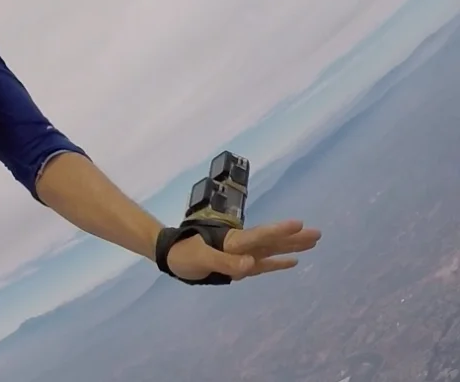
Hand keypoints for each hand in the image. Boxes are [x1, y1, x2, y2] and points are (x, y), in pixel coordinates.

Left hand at [166, 219, 321, 282]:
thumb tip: (250, 265)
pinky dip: (277, 262)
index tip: (299, 223)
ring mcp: (242, 254)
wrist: (171, 256)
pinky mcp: (240, 264)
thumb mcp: (201, 259)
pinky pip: (263, 263)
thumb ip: (224, 262)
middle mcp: (242, 246)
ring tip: (313, 241)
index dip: (279, 230)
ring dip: (291, 246)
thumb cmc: (183, 255)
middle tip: (318, 233)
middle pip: (271, 240)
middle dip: (293, 237)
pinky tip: (293, 261)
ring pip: (272, 249)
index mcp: (233, 242)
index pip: (260, 235)